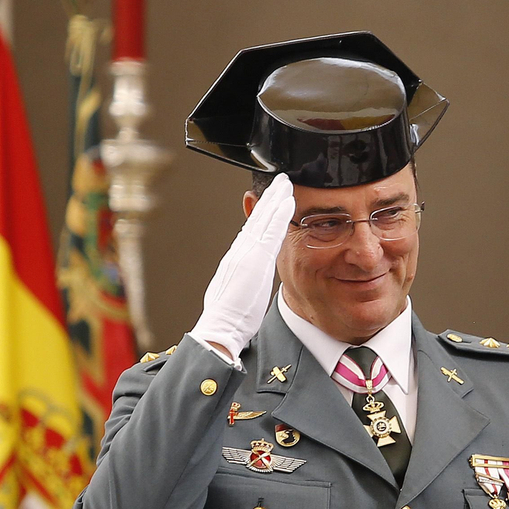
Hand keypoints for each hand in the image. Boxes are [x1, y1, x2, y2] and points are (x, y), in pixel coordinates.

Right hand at [190, 174, 293, 361]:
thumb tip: (249, 282)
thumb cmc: (231, 319)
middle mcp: (240, 252)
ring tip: (285, 183)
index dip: (261, 214)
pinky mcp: (255, 258)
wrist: (220, 328)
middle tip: (279, 181)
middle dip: (268, 199)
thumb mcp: (238, 294)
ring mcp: (246, 253)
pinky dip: (278, 214)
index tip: (269, 200)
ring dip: (275, 199)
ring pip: (263, 219)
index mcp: (237, 261)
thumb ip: (245, 282)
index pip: (251, 231)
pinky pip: (270, 231)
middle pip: (256, 218)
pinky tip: (287, 201)